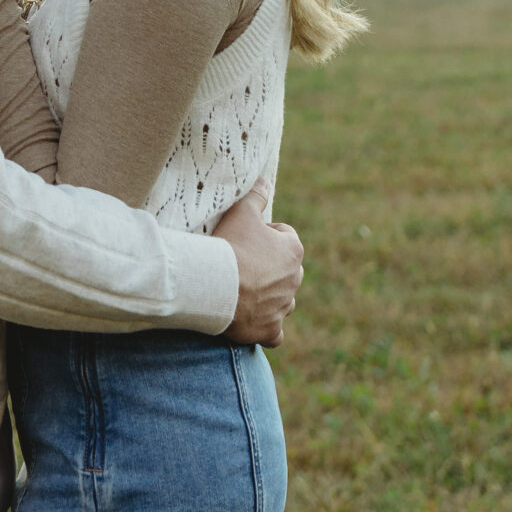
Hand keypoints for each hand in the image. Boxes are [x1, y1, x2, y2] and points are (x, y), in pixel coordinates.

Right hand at [213, 179, 303, 346]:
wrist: (216, 286)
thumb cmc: (230, 247)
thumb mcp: (242, 212)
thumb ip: (256, 194)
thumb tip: (265, 179)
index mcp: (293, 251)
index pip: (284, 237)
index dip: (264, 235)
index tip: (246, 237)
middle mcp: (295, 280)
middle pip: (286, 270)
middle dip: (270, 267)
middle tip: (242, 263)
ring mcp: (284, 307)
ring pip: (284, 301)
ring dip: (271, 297)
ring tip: (245, 291)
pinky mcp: (271, 330)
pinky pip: (275, 332)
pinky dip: (268, 327)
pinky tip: (255, 321)